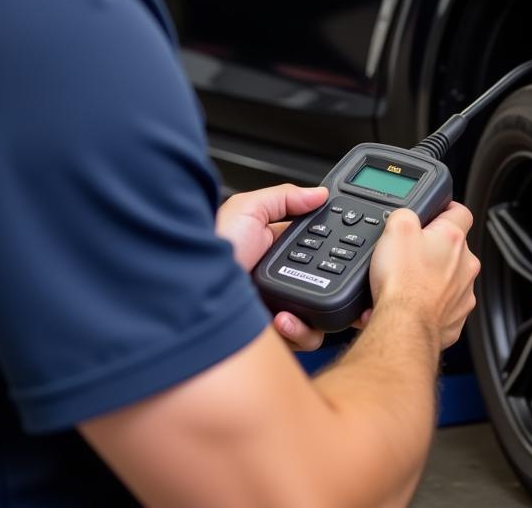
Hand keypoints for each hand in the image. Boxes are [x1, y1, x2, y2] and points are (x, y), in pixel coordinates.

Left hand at [217, 184, 328, 350]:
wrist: (188, 289)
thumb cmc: (212, 246)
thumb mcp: (248, 208)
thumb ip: (285, 197)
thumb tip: (319, 194)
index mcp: (274, 247)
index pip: (315, 246)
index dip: (331, 247)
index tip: (343, 247)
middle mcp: (278, 277)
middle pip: (322, 281)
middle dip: (333, 284)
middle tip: (329, 280)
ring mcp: (277, 305)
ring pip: (318, 313)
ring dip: (316, 312)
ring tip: (296, 305)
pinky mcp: (272, 332)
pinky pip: (302, 337)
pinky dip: (300, 331)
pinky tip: (283, 319)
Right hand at [369, 201, 479, 350]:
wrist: (403, 326)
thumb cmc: (403, 282)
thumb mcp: (395, 229)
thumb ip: (405, 214)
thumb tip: (406, 216)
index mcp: (453, 239)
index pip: (460, 212)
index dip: (446, 208)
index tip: (437, 212)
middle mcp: (465, 266)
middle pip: (452, 248)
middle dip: (431, 250)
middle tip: (408, 256)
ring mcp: (463, 294)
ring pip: (448, 279)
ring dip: (429, 279)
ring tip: (405, 284)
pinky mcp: (455, 319)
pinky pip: (442, 307)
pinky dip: (427, 306)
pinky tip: (408, 305)